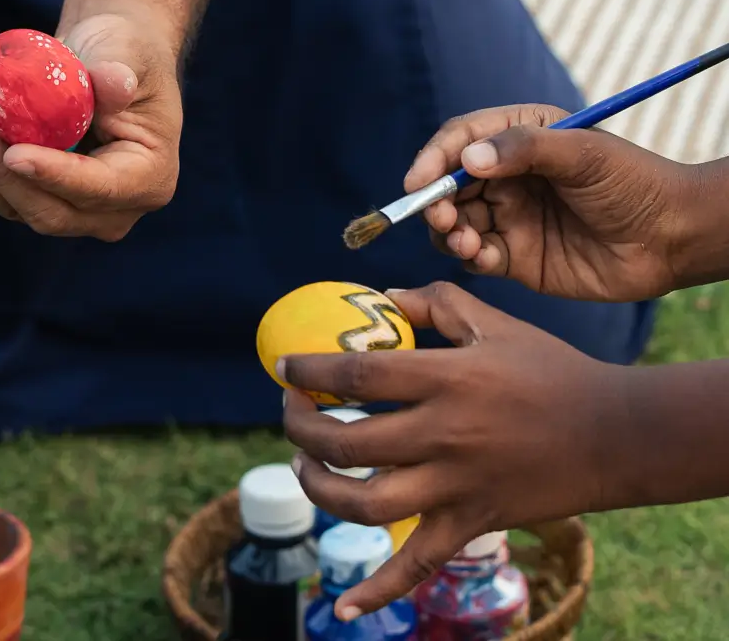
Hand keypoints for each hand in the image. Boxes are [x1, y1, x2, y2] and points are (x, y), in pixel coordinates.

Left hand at [0, 12, 181, 240]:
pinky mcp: (30, 198)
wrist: (102, 57)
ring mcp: (67, 209)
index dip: (54, 174)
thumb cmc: (123, 51)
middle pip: (49, 212)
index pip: (96, 188)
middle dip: (4, 178)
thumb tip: (115, 83)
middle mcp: (108, 209)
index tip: (14, 153)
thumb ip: (118, 72)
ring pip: (14, 208)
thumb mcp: (127, 52)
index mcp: (146, 179)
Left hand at [276, 282, 633, 616]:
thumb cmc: (555, 373)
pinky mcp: (470, 523)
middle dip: (301, 429)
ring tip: (305, 466)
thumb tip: (382, 296)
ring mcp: (456, 486)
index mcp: (447, 380)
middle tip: (292, 415)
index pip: (357, 374)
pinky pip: (417, 565)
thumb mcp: (498, 325)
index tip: (285, 369)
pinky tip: (345, 608)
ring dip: (319, 489)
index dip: (309, 371)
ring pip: (364, 503)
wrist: (619, 435)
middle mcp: (444, 435)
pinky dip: (379, 590)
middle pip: (347, 441)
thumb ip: (437, 305)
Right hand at [405, 104, 692, 300]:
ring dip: (446, 232)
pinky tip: (483, 257)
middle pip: (447, 183)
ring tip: (463, 241)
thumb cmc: (635, 184)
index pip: (462, 139)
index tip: (419, 180)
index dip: (434, 158)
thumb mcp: (584, 153)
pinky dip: (468, 257)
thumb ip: (525, 149)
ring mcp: (509, 217)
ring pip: (453, 222)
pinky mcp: (515, 256)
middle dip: (433, 200)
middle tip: (439, 218)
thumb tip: (467, 160)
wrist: (672, 238)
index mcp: (522, 138)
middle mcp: (508, 176)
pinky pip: (475, 256)